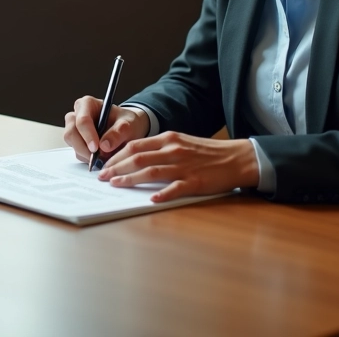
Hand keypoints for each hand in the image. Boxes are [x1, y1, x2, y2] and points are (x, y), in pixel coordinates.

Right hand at [64, 96, 148, 163]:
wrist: (127, 130)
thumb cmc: (126, 123)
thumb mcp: (128, 124)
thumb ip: (118, 133)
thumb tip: (104, 146)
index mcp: (87, 104)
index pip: (82, 120)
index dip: (88, 135)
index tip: (96, 148)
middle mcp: (77, 115)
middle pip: (71, 133)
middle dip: (83, 148)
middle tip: (98, 158)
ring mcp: (74, 129)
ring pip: (72, 144)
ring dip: (86, 154)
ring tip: (103, 156)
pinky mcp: (76, 142)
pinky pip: (77, 152)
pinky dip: (88, 158)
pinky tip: (100, 157)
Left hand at [97, 131, 258, 201]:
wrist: (236, 158)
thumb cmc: (207, 152)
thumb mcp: (180, 142)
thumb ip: (159, 148)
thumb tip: (134, 157)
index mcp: (168, 139)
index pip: (134, 145)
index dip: (116, 155)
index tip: (104, 164)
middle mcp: (173, 150)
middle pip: (137, 158)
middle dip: (116, 167)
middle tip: (102, 177)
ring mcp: (184, 166)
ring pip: (151, 171)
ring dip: (130, 179)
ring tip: (116, 185)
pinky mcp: (196, 181)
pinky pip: (175, 188)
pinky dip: (162, 194)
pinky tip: (151, 199)